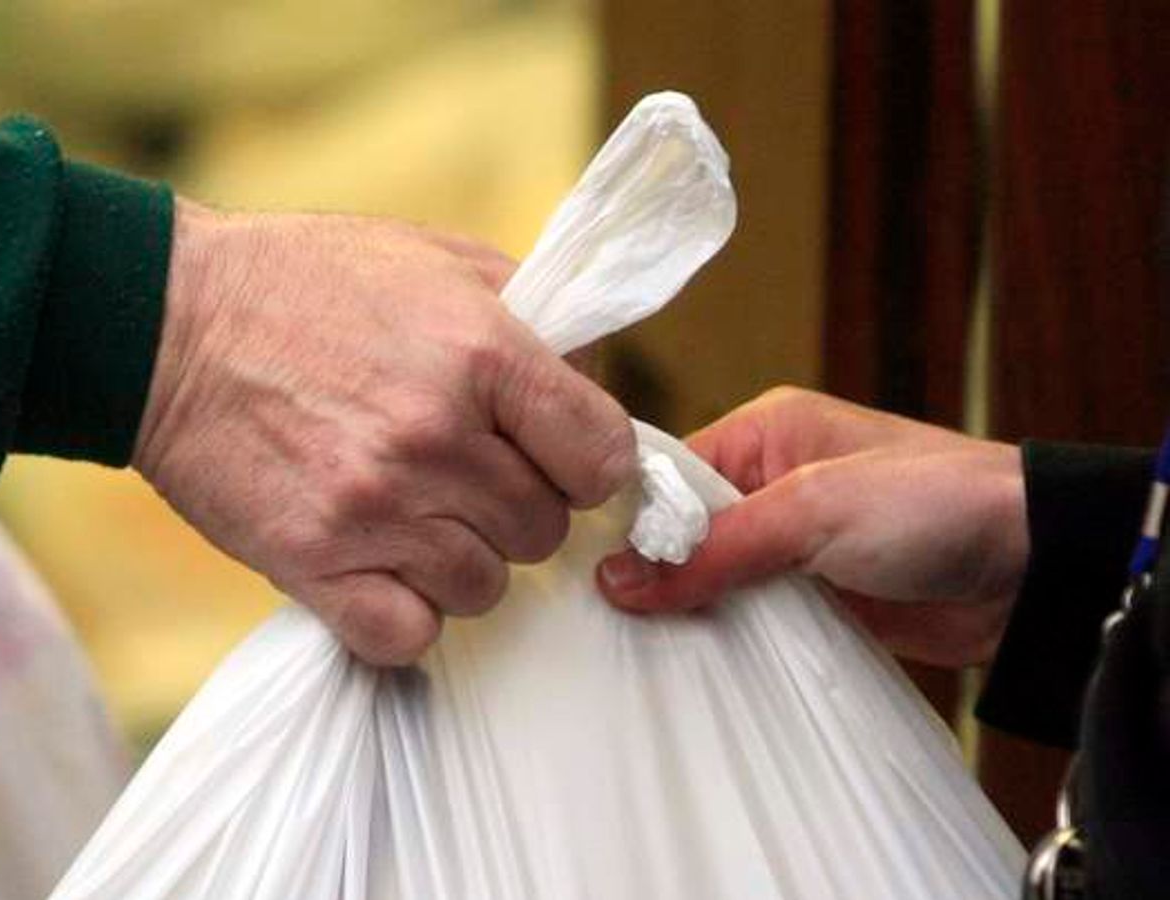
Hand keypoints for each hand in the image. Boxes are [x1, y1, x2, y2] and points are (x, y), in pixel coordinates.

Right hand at [134, 200, 634, 664]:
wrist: (165, 322)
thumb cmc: (303, 283)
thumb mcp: (433, 260)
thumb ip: (532, 316)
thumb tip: (594, 383)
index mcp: (481, 351)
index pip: (603, 456)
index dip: (588, 462)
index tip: (556, 457)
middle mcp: (435, 436)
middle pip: (544, 529)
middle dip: (516, 507)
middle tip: (464, 476)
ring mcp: (373, 507)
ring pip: (484, 588)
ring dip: (460, 560)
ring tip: (413, 516)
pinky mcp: (312, 562)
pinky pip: (408, 635)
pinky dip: (405, 614)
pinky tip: (381, 569)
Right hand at [596, 387, 1027, 666]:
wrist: (1033, 570)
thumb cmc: (935, 504)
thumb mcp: (813, 513)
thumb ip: (716, 548)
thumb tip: (618, 581)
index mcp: (766, 433)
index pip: (668, 472)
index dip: (627, 518)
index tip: (583, 564)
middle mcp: (771, 484)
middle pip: (682, 531)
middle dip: (652, 571)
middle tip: (600, 616)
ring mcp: (792, 546)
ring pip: (711, 579)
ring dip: (688, 610)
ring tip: (631, 644)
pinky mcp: (813, 599)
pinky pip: (748, 618)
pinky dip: (725, 638)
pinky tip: (688, 661)